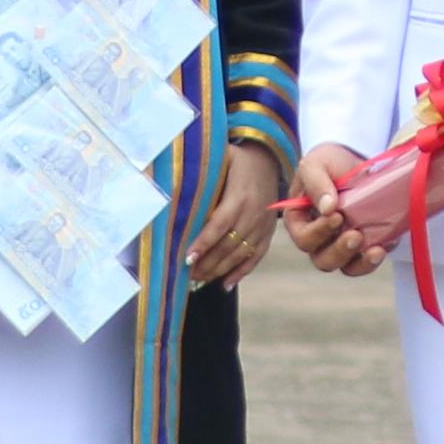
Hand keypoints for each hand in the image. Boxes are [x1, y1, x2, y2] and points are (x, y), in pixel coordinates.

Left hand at [191, 143, 285, 288]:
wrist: (269, 159)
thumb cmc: (237, 160)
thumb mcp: (221, 159)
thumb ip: (202, 173)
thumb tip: (174, 181)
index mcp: (239, 196)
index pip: (219, 224)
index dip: (204, 243)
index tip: (188, 258)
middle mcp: (253, 214)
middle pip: (229, 245)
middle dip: (207, 263)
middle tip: (186, 275)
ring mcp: (262, 226)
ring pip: (240, 254)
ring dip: (219, 270)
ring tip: (199, 280)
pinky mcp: (268, 233)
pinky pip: (256, 257)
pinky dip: (241, 272)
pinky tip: (225, 284)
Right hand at [281, 140, 382, 277]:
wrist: (354, 159)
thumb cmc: (328, 163)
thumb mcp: (316, 164)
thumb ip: (316, 183)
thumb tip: (327, 207)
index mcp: (300, 222)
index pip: (304, 238)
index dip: (318, 232)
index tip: (336, 216)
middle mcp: (318, 239)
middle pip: (323, 260)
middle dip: (340, 251)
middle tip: (356, 235)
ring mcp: (341, 245)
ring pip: (346, 267)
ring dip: (360, 262)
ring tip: (376, 250)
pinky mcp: (364, 246)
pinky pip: (367, 262)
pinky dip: (376, 258)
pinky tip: (387, 245)